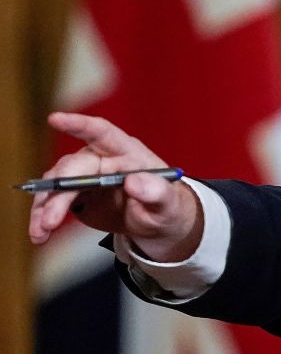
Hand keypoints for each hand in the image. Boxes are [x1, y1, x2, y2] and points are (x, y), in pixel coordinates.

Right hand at [29, 112, 203, 262]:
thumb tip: (134, 181)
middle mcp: (102, 160)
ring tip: (41, 231)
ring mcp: (85, 178)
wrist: (156, 225)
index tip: (55, 119)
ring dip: (44, 208)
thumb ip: (155, 191)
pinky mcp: (75, 196)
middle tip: (51, 220)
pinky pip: (51, 203)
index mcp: (127, 152)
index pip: (102, 132)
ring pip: (55, 186)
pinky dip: (41, 218)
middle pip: (73, 167)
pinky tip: (39, 234)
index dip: (79, 124)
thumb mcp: (167, 202)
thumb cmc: (166, 206)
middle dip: (59, 191)